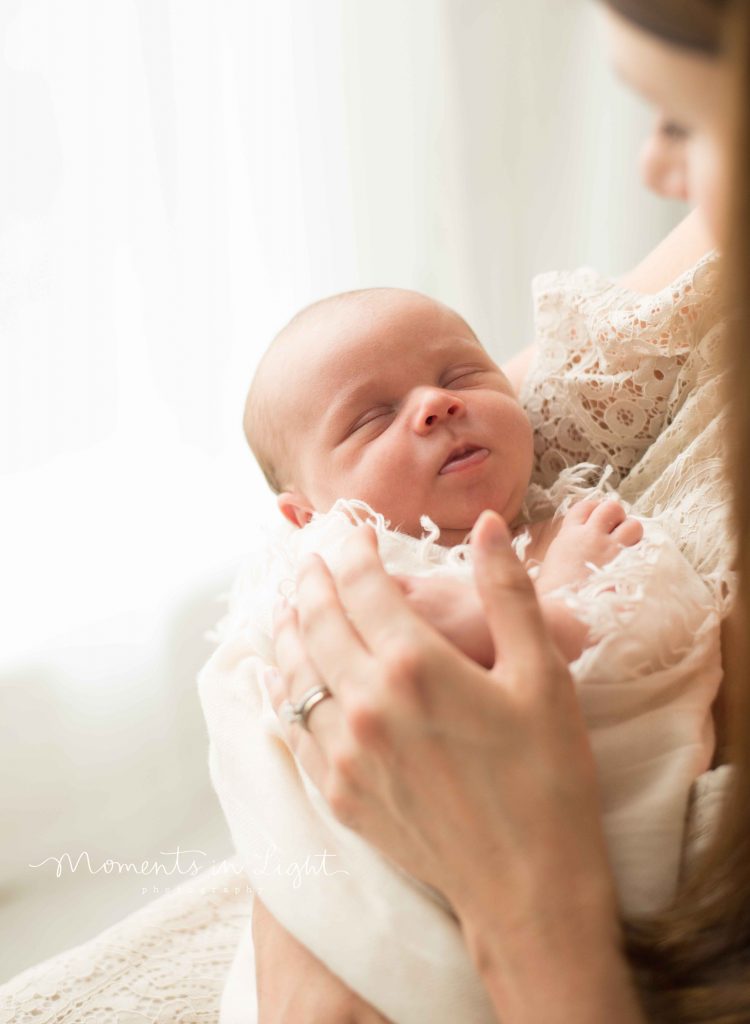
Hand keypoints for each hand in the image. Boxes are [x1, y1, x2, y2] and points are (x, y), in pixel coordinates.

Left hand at [268, 511, 639, 1020]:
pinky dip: (282, 693)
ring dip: (287, 633)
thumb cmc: (547, 776)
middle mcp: (366, 702)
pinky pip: (293, 729)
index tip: (353, 533)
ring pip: (295, 674)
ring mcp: (345, 752)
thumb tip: (493, 526)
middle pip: (318, 623)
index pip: (365, 587)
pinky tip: (280, 680)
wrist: (528, 887)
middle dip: (311, 584)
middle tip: (309, 562)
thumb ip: (509, 593)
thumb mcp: (542, 675)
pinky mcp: (339, 793)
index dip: (354, 551)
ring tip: (284, 610)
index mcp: (416, 664)